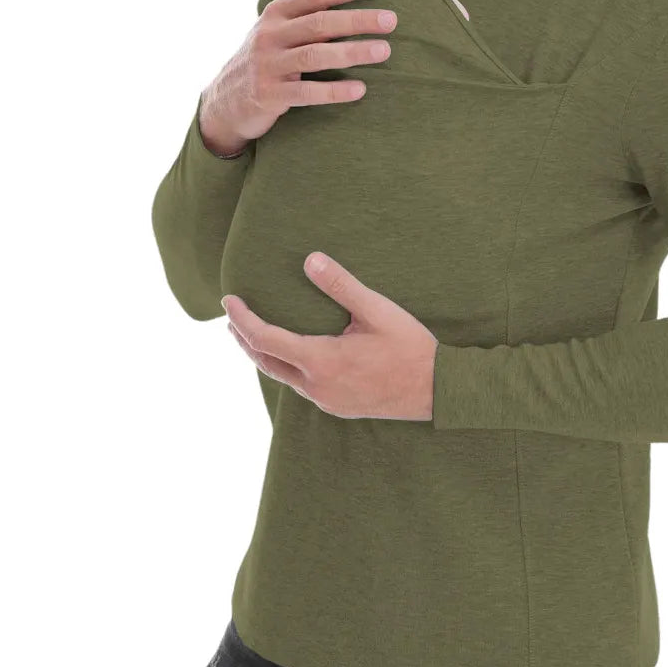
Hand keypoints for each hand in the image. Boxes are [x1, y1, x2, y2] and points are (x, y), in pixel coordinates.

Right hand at [199, 0, 398, 156]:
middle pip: (319, 23)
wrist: (227, 101)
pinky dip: (334, 91)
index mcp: (277, 12)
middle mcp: (270, 35)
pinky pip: (306, 93)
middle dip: (357, 20)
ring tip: (385, 51)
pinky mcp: (269, 96)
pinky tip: (360, 90)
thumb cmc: (267, 56)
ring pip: (314, 55)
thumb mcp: (282, 22)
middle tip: (392, 20)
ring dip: (352, 53)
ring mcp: (268, 65)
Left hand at [221, 252, 437, 421]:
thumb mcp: (377, 310)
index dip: (243, 319)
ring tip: (254, 338)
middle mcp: (317, 386)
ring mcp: (327, 401)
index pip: (265, 339)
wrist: (438, 390)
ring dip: (265, 356)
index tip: (229, 301)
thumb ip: (341, 285)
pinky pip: (302, 387)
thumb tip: (310, 259)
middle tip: (232, 320)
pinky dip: (287, 369)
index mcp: (321, 361)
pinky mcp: (339, 407)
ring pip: (283, 378)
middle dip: (245, 340)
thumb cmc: (410, 348)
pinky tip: (294, 358)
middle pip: (266, 362)